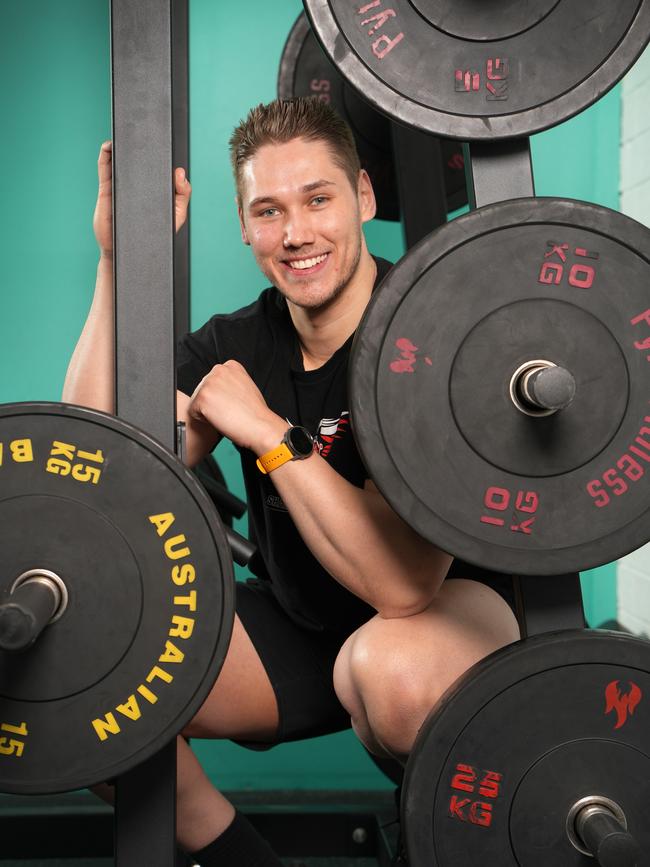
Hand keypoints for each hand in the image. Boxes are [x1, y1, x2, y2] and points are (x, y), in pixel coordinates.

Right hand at [92, 141, 191, 257]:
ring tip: (125, 131)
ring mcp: (119, 186)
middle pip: (135, 159)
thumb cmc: (154, 235)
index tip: (163, 139)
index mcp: (151, 188)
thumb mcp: (175, 215)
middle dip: (138, 143)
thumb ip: (182, 195)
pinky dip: (105, 156)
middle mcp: (135, 185)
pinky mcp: (107, 191)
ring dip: (120, 145)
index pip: (154, 166)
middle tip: (143, 127)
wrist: (130, 254)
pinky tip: (109, 146)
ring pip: (118, 160)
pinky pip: (104, 169)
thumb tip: (180, 172)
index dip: (157, 153)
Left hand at [188, 360, 286, 453]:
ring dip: (207, 410)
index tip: (230, 402)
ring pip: (197, 400)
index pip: (213, 381)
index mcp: (230, 366)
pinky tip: (220, 419)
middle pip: (203, 389)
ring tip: (226, 414)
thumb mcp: (246, 386)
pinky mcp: (202, 397)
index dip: (220, 395)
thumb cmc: (255, 412)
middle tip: (229, 410)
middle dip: (212, 402)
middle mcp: (219, 370)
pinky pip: (193, 411)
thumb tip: (220, 390)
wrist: (260, 425)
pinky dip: (203, 419)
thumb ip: (231, 382)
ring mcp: (209, 382)